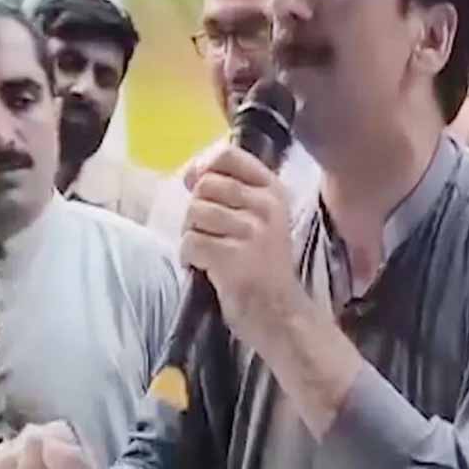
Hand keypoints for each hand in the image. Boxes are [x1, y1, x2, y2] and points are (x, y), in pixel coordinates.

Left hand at [180, 145, 305, 352]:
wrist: (280, 313)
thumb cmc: (264, 265)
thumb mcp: (261, 219)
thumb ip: (234, 192)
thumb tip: (190, 173)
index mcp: (272, 191)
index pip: (228, 155)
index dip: (203, 167)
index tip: (198, 186)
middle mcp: (265, 205)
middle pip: (205, 186)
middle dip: (196, 210)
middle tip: (207, 233)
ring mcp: (250, 230)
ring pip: (194, 213)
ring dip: (191, 234)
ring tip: (207, 252)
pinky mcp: (232, 256)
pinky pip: (190, 242)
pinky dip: (188, 257)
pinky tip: (203, 267)